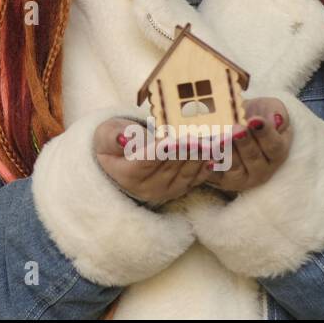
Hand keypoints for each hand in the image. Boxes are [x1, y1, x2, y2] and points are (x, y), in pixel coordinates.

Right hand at [92, 117, 211, 208]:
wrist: (117, 161)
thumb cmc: (112, 143)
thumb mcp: (105, 135)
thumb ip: (113, 136)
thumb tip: (124, 138)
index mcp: (129, 174)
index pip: (152, 158)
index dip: (169, 147)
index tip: (184, 135)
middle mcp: (148, 188)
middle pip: (173, 164)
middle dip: (191, 147)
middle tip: (209, 131)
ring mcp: (165, 191)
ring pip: (187, 170)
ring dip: (203, 155)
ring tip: (217, 138)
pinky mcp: (178, 191)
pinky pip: (196, 178)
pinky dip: (208, 164)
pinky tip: (218, 152)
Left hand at [202, 97, 291, 193]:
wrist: (229, 122)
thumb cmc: (252, 114)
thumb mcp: (268, 108)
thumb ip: (274, 111)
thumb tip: (276, 118)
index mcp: (276, 152)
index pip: (274, 145)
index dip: (265, 133)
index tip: (255, 120)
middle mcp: (261, 169)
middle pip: (253, 158)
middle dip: (244, 143)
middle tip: (236, 129)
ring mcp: (240, 176)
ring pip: (233, 167)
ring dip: (225, 153)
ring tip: (218, 140)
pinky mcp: (219, 179)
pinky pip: (213, 174)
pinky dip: (207, 163)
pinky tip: (203, 152)